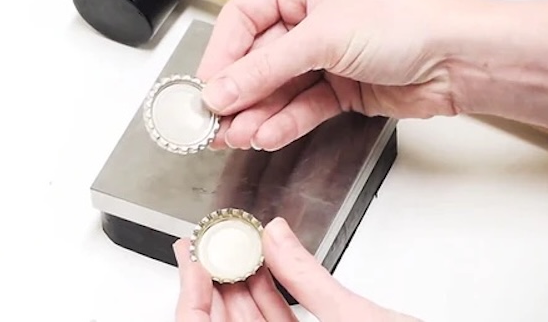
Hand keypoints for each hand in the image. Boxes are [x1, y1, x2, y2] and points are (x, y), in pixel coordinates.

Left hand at [173, 217, 420, 320]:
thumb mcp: (357, 319)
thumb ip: (308, 277)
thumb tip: (276, 234)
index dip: (193, 289)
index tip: (190, 253)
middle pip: (227, 321)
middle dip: (217, 277)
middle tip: (210, 240)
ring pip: (253, 321)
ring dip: (243, 283)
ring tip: (235, 246)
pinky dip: (270, 295)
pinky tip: (267, 267)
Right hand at [196, 0, 484, 150]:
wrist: (462, 59)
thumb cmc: (409, 20)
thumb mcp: (323, 37)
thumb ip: (265, 68)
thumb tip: (220, 89)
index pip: (243, 18)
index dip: (222, 55)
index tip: (205, 87)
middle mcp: (311, 17)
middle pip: (258, 58)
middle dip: (237, 92)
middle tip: (214, 121)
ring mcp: (325, 54)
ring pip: (278, 87)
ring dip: (257, 113)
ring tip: (236, 135)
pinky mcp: (339, 87)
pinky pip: (302, 106)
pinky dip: (285, 122)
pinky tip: (267, 134)